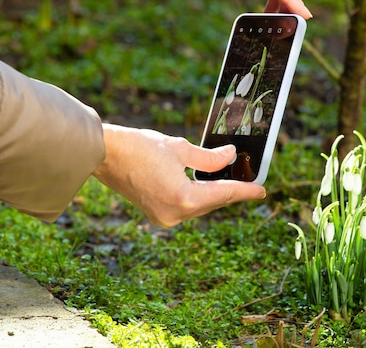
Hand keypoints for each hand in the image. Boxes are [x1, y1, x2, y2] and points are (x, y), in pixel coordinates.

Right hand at [92, 124, 265, 227]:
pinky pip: (186, 207)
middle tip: (250, 182)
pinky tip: (208, 186)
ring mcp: (164, 217)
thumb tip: (230, 157)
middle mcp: (175, 214)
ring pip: (200, 206)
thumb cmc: (139, 147)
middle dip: (231, 192)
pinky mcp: (156, 214)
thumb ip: (210, 157)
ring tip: (233, 182)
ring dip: (215, 194)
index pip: (224, 194)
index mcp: (184, 198)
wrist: (103, 154)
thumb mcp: (180, 148)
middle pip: (213, 203)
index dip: (246, 190)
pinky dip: (198, 197)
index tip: (262, 190)